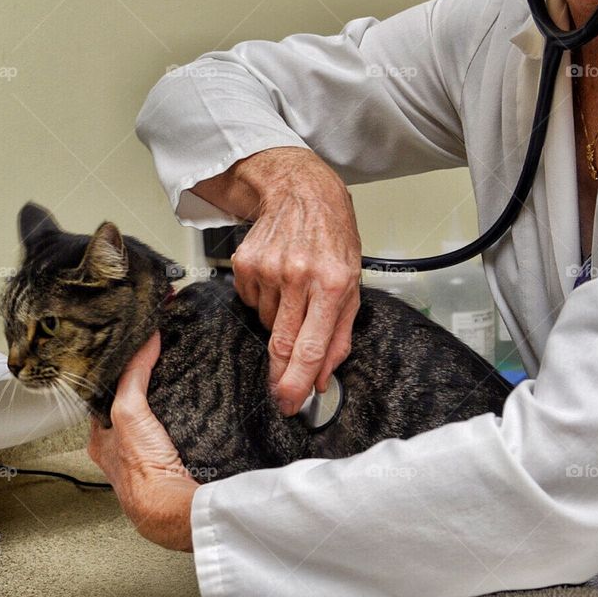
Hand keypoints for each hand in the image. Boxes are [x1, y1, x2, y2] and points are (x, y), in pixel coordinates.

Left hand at [87, 332, 197, 551]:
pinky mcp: (176, 468)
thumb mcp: (128, 410)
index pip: (104, 401)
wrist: (174, 507)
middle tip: (163, 372)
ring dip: (169, 413)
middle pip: (132, 414)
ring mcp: (150, 462)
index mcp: (100, 442)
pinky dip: (188, 428)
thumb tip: (145, 340)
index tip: (133, 359)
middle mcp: (122, 454)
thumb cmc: (142, 471)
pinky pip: (180, 441)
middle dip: (146, 396)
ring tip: (186, 390)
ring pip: (156, 429)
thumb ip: (133, 375)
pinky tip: (199, 418)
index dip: (117, 380)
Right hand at [192, 147, 360, 415]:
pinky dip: (265, 303)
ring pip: (268, 324)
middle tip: (282, 394)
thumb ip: (339, 336)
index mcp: (331, 283)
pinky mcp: (245, 264)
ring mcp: (267, 269)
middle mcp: (298, 276)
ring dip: (280, 325)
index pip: (310, 346)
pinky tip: (279, 281)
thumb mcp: (352, 285)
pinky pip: (252, 303)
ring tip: (295, 298)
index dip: (298, 382)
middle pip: (282, 344)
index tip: (290, 405)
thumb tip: (323, 378)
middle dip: (281, 376)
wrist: (301, 192)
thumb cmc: (334, 238)